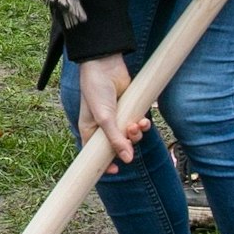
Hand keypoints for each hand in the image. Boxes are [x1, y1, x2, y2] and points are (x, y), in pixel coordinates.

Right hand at [74, 53, 147, 173]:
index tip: (116, 169)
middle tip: (130, 139)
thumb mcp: (103, 117)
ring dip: (136, 134)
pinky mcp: (130, 110)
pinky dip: (142, 125)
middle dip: (126, 145)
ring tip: (137, 125)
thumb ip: (115, 139)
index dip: (105, 163)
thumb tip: (127, 159)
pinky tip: (142, 120)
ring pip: (130, 137)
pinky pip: (138, 125)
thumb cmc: (95, 89)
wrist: (105, 64)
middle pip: (117, 147)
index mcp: (90, 130)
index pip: (95, 154)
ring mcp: (117, 118)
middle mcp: (103, 127)